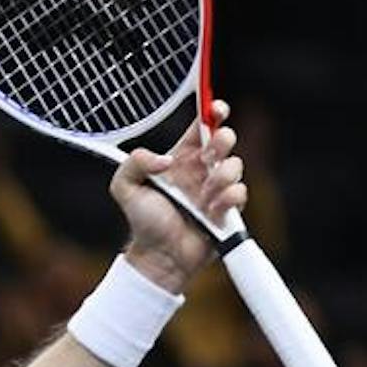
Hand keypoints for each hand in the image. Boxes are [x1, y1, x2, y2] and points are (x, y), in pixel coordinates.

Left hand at [111, 100, 246, 292]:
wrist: (159, 257)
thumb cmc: (143, 222)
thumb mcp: (125, 187)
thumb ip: (136, 162)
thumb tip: (167, 159)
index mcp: (181, 158)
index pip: (202, 126)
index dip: (212, 112)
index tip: (215, 109)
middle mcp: (202, 170)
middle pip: (225, 138)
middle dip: (222, 140)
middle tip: (207, 157)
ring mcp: (217, 189)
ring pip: (236, 165)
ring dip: (221, 177)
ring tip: (203, 196)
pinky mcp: (229, 209)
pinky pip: (241, 193)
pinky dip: (227, 199)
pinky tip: (211, 211)